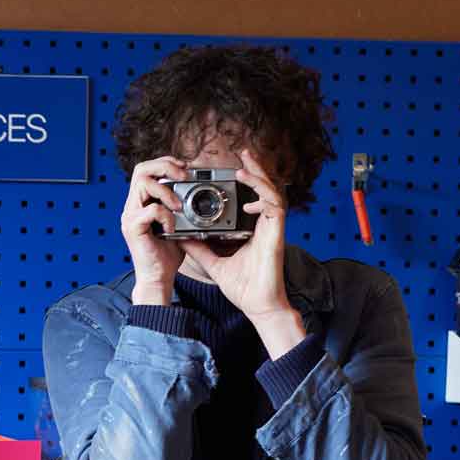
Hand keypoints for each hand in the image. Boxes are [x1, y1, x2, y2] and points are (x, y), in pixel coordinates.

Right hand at [121, 157, 189, 305]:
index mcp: (141, 203)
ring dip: (166, 191)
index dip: (166, 162)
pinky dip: (166, 215)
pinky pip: (151, 209)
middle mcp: (132, 207)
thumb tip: (197, 188)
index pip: (146, 169)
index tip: (185, 168)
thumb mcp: (178, 224)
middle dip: (165, 166)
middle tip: (183, 176)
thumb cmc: (167, 254)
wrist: (158, 278)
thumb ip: (180, 206)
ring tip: (178, 206)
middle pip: (141, 169)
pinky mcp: (133, 228)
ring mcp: (130, 216)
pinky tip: (172, 228)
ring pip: (143, 183)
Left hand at [180, 148, 306, 355]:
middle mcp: (264, 225)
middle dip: (256, 169)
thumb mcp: (214, 263)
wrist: (258, 306)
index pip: (253, 196)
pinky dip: (264, 202)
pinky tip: (251, 202)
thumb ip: (200, 249)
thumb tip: (182, 237)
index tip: (233, 169)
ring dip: (259, 180)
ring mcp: (272, 229)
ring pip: (272, 194)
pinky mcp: (276, 236)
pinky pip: (275, 211)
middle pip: (265, 189)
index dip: (247, 180)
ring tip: (244, 171)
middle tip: (244, 154)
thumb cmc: (243, 287)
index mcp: (252, 228)